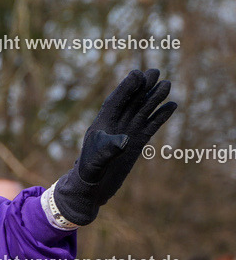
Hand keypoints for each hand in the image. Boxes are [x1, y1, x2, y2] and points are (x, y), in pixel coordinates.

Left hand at [54, 69, 176, 224]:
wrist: (91, 189)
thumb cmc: (88, 174)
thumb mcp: (96, 162)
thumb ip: (108, 150)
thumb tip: (124, 140)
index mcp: (101, 124)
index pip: (115, 101)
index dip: (126, 87)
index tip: (137, 73)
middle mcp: (114, 125)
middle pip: (131, 101)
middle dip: (142, 87)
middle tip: (156, 71)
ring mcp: (126, 133)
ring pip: (142, 111)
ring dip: (154, 98)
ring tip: (167, 84)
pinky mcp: (136, 144)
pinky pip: (150, 126)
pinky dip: (160, 116)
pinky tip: (172, 106)